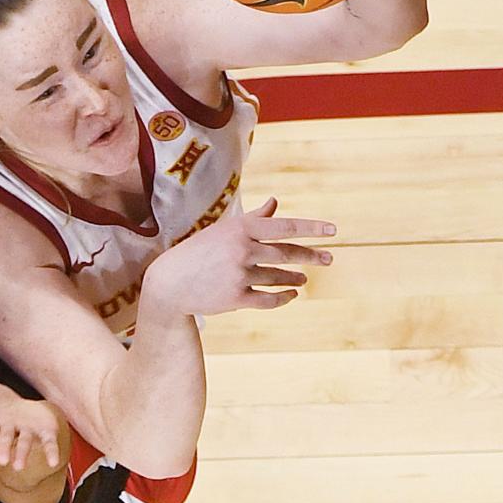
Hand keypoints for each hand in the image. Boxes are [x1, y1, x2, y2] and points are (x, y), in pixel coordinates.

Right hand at [0, 366, 63, 470]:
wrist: (17, 410)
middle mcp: (6, 428)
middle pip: (4, 438)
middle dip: (3, 448)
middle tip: (2, 461)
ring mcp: (24, 430)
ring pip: (24, 442)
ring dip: (23, 453)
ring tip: (19, 467)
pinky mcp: (41, 431)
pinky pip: (47, 441)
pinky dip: (51, 451)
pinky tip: (55, 462)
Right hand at [144, 197, 333, 316]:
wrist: (169, 283)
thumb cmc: (198, 252)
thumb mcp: (223, 230)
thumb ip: (253, 219)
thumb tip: (275, 203)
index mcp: (241, 229)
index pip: (285, 227)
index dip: (312, 229)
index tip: (333, 232)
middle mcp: (242, 250)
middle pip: (287, 253)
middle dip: (311, 256)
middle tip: (328, 259)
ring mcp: (239, 275)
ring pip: (278, 278)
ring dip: (294, 278)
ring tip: (303, 278)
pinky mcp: (235, 298)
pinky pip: (268, 299)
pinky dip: (283, 297)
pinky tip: (292, 294)